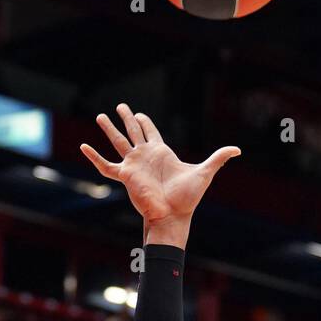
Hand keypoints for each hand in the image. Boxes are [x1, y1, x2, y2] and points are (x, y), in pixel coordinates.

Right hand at [80, 104, 239, 242]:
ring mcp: (134, 165)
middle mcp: (145, 156)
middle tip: (121, 106)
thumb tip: (238, 149)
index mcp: (161, 153)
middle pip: (134, 132)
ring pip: (118, 142)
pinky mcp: (125, 175)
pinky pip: (105, 165)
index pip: (151, 132)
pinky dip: (94, 157)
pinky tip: (83, 146)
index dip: (146, 122)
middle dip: (128, 118)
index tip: (139, 114)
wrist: (173, 215)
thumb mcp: (205, 172)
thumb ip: (219, 158)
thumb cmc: (188, 197)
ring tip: (100, 116)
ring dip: (109, 129)